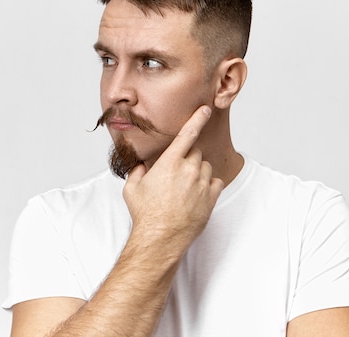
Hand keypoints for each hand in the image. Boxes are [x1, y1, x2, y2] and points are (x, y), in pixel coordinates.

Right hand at [123, 105, 223, 253]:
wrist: (160, 238)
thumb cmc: (145, 214)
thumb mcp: (132, 189)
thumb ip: (137, 172)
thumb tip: (140, 167)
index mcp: (169, 163)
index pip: (187, 134)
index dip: (197, 119)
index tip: (205, 110)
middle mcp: (188, 170)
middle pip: (195, 152)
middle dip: (187, 158)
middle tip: (177, 174)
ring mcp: (201, 184)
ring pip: (206, 167)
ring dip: (198, 172)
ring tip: (185, 188)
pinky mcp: (211, 198)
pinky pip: (216, 182)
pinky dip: (208, 185)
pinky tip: (196, 195)